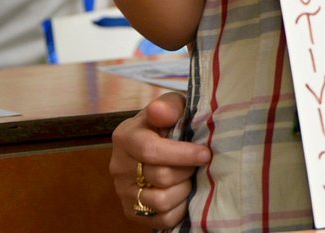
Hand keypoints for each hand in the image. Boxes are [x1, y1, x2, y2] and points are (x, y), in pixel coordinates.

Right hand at [110, 92, 206, 227]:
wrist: (161, 142)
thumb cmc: (171, 122)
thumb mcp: (173, 106)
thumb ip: (168, 106)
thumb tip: (159, 111)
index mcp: (126, 137)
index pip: (150, 150)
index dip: (182, 154)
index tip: (205, 154)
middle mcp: (118, 166)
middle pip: (159, 177)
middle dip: (187, 171)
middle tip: (198, 164)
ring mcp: (123, 191)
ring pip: (160, 201)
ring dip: (184, 190)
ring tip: (190, 178)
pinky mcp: (132, 212)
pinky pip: (161, 219)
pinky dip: (179, 209)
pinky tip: (184, 193)